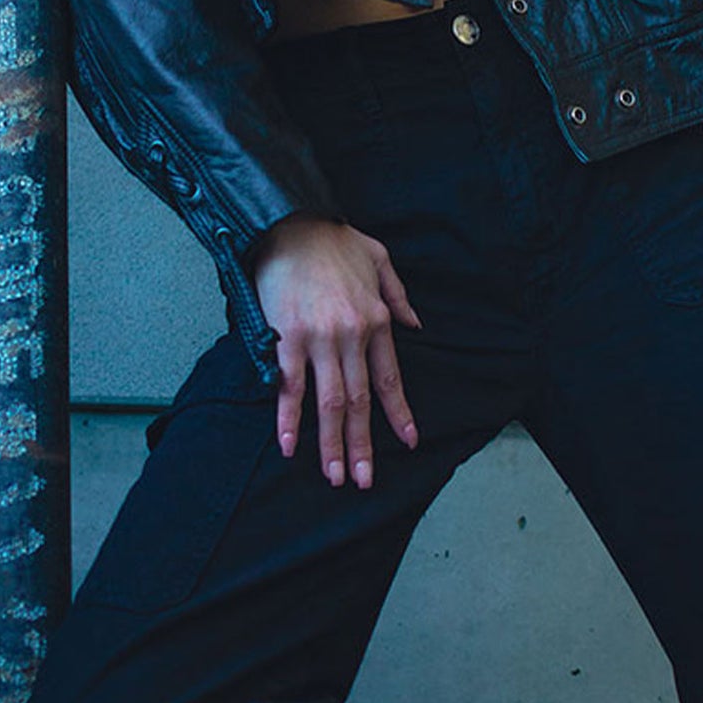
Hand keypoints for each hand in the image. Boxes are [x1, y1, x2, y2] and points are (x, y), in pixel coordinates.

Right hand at [251, 213, 421, 489]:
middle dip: (363, 445)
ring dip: (331, 443)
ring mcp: (319, 340)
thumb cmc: (333, 238)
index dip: (399, 414)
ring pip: (329, 403)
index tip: (409, 442)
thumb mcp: (380, 259)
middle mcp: (352, 336)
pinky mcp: (287, 339)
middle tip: (362, 480)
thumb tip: (415, 325)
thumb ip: (398, 295)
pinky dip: (289, 420)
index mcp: (377, 320)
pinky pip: (290, 388)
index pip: (390, 379)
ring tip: (333, 476)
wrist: (290, 221)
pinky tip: (289, 445)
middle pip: (360, 402)